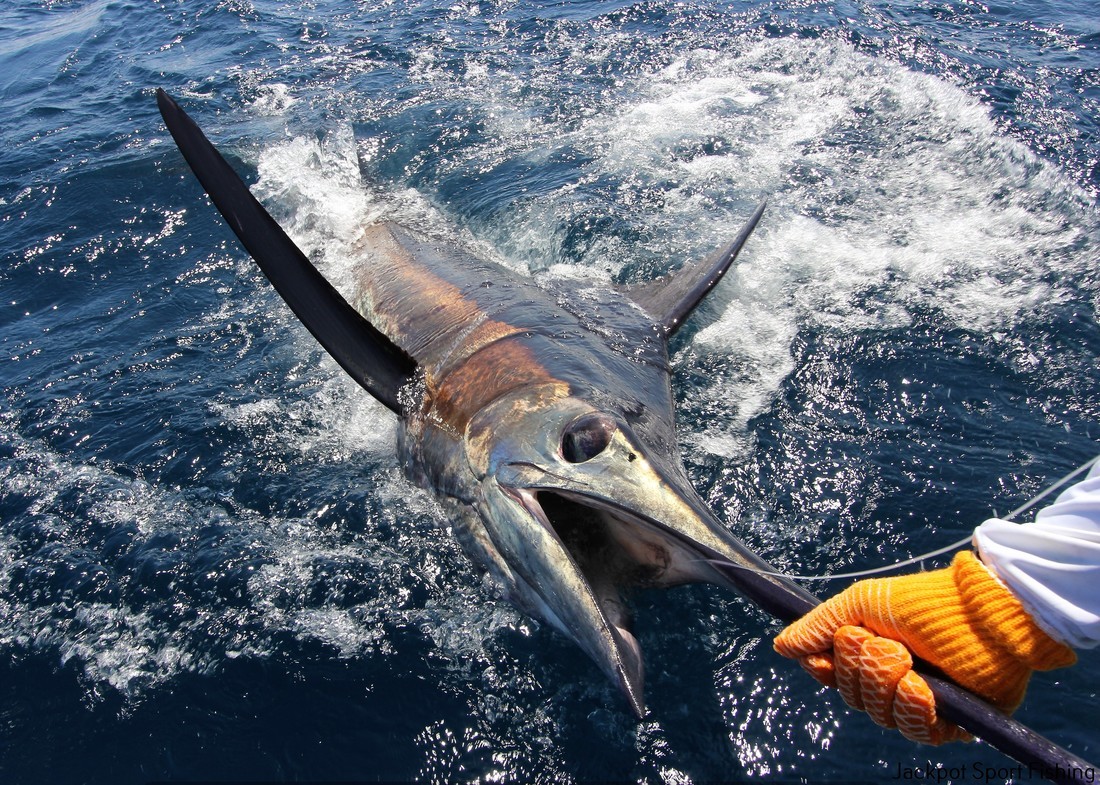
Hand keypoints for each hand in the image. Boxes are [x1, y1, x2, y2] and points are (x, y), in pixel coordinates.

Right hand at [774, 551, 1075, 744]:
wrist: (982, 613)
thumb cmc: (923, 602)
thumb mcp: (862, 605)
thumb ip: (821, 625)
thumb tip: (780, 646)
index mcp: (871, 653)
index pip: (833, 676)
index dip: (825, 670)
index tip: (822, 658)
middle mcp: (894, 681)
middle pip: (853, 696)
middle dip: (859, 669)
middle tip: (878, 641)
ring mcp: (923, 704)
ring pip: (881, 714)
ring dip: (886, 684)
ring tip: (904, 656)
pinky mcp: (952, 723)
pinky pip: (916, 731)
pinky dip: (912, 707)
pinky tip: (920, 686)